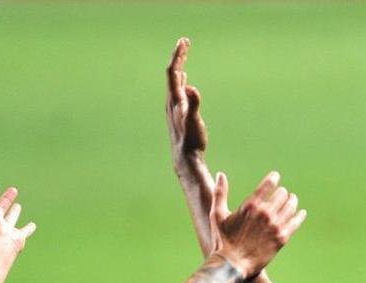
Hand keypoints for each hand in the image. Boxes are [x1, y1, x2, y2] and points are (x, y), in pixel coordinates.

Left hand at [0, 178, 37, 252]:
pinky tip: (33, 225)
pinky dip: (28, 228)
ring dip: (14, 212)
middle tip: (13, 190)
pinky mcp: (18, 238)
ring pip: (11, 219)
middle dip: (5, 200)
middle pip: (0, 209)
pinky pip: (24, 232)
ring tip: (18, 206)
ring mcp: (7, 230)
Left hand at [166, 37, 207, 169]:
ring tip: (183, 54)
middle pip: (172, 73)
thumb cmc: (191, 141)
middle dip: (178, 56)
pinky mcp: (178, 112)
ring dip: (179, 66)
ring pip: (174, 81)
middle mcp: (171, 101)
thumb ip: (193, 105)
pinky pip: (177, 90)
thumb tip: (191, 88)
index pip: (173, 72)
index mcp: (175, 100)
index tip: (184, 42)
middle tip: (185, 41)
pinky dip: (180, 79)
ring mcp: (174, 107)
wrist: (184, 158)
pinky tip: (184, 78)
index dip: (178, 56)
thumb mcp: (194, 123)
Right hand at [209, 172, 306, 278]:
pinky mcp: (281, 238)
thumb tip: (220, 174)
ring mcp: (274, 226)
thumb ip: (220, 193)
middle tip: (283, 194)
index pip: (268, 185)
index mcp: (250, 205)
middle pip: (282, 194)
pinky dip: (299, 216)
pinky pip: (295, 223)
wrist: (232, 265)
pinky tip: (301, 213)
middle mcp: (264, 213)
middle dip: (282, 193)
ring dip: (292, 201)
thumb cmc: (223, 240)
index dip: (273, 178)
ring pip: (290, 206)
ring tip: (292, 200)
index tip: (276, 177)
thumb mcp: (217, 214)